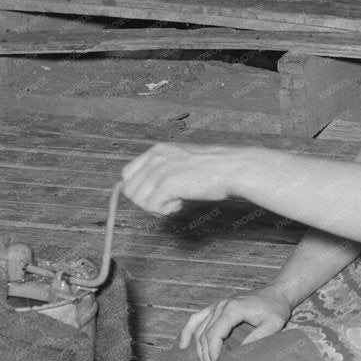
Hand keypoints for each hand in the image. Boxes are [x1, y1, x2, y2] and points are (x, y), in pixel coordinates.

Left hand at [120, 142, 248, 215]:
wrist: (234, 168)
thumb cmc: (214, 169)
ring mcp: (161, 170)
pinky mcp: (169, 183)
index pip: (127, 174)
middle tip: (168, 201)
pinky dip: (165, 211)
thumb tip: (148, 191)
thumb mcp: (182, 161)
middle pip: (129, 190)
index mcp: (158, 150)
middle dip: (146, 201)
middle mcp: (156, 157)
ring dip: (156, 207)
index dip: (140, 190)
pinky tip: (180, 203)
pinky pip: (152, 207)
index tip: (158, 195)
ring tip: (176, 201)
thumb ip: (163, 171)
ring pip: (138, 200)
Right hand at [180, 288, 293, 360]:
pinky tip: (183, 345)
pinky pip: (197, 318)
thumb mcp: (274, 324)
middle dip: (206, 356)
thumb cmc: (276, 309)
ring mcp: (217, 305)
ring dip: (199, 350)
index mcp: (232, 309)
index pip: (214, 335)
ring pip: (199, 329)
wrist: (276, 293)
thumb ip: (259, 337)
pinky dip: (188, 331)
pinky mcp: (217, 306)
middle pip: (204, 334)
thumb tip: (240, 354)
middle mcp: (221, 305)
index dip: (213, 354)